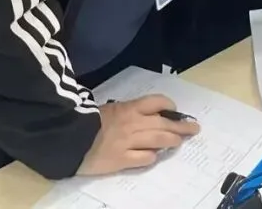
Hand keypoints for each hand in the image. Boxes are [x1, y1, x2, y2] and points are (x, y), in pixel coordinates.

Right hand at [78, 95, 199, 175]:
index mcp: (129, 108)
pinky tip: (154, 157)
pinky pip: (144, 158)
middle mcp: (134, 123)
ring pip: (159, 140)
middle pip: (164, 123)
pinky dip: (152, 157)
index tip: (174, 110)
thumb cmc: (87, 120)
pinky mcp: (122, 160)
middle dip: (181, 126)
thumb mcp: (109, 108)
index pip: (157, 102)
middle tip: (193, 128)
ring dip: (172, 140)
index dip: (169, 106)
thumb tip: (145, 115)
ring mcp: (129, 142)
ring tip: (179, 142)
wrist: (68, 137)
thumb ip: (128, 111)